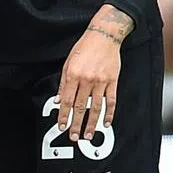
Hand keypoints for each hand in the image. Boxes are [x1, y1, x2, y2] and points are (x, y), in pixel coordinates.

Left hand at [56, 6, 131, 140]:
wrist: (103, 36)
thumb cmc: (84, 48)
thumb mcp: (68, 62)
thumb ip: (63, 83)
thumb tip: (59, 100)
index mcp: (73, 75)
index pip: (67, 100)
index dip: (64, 115)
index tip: (62, 126)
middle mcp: (86, 80)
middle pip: (81, 107)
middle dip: (76, 123)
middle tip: (73, 136)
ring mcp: (101, 82)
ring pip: (96, 108)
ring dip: (92, 123)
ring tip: (88, 135)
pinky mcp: (113, 82)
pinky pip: (111, 102)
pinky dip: (109, 114)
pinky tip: (106, 123)